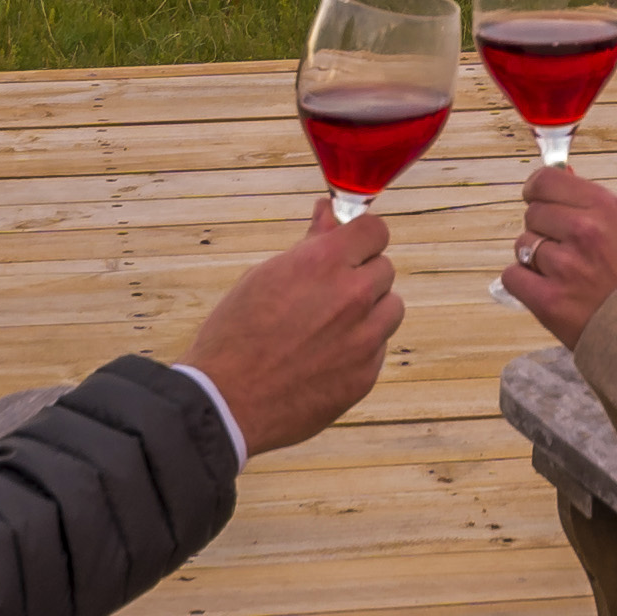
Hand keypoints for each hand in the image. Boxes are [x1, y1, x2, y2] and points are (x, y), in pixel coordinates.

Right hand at [181, 201, 404, 455]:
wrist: (225, 403)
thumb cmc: (236, 334)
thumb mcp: (265, 276)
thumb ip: (310, 244)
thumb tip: (329, 211)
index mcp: (324, 263)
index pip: (375, 230)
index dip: (361, 238)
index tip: (348, 248)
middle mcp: (353, 296)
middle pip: (384, 270)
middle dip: (360, 276)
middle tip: (325, 295)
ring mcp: (364, 338)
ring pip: (391, 309)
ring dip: (369, 311)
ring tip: (328, 327)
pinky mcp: (366, 375)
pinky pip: (378, 347)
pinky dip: (360, 348)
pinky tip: (324, 358)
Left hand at [499, 166, 616, 344]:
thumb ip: (586, 199)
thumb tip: (558, 171)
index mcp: (604, 206)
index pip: (545, 180)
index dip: (536, 190)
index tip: (538, 199)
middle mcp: (584, 231)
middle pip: (531, 213)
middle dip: (542, 229)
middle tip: (565, 249)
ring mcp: (565, 266)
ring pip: (521, 245)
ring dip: (534, 257)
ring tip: (563, 273)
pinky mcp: (549, 300)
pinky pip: (512, 275)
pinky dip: (524, 282)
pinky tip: (548, 289)